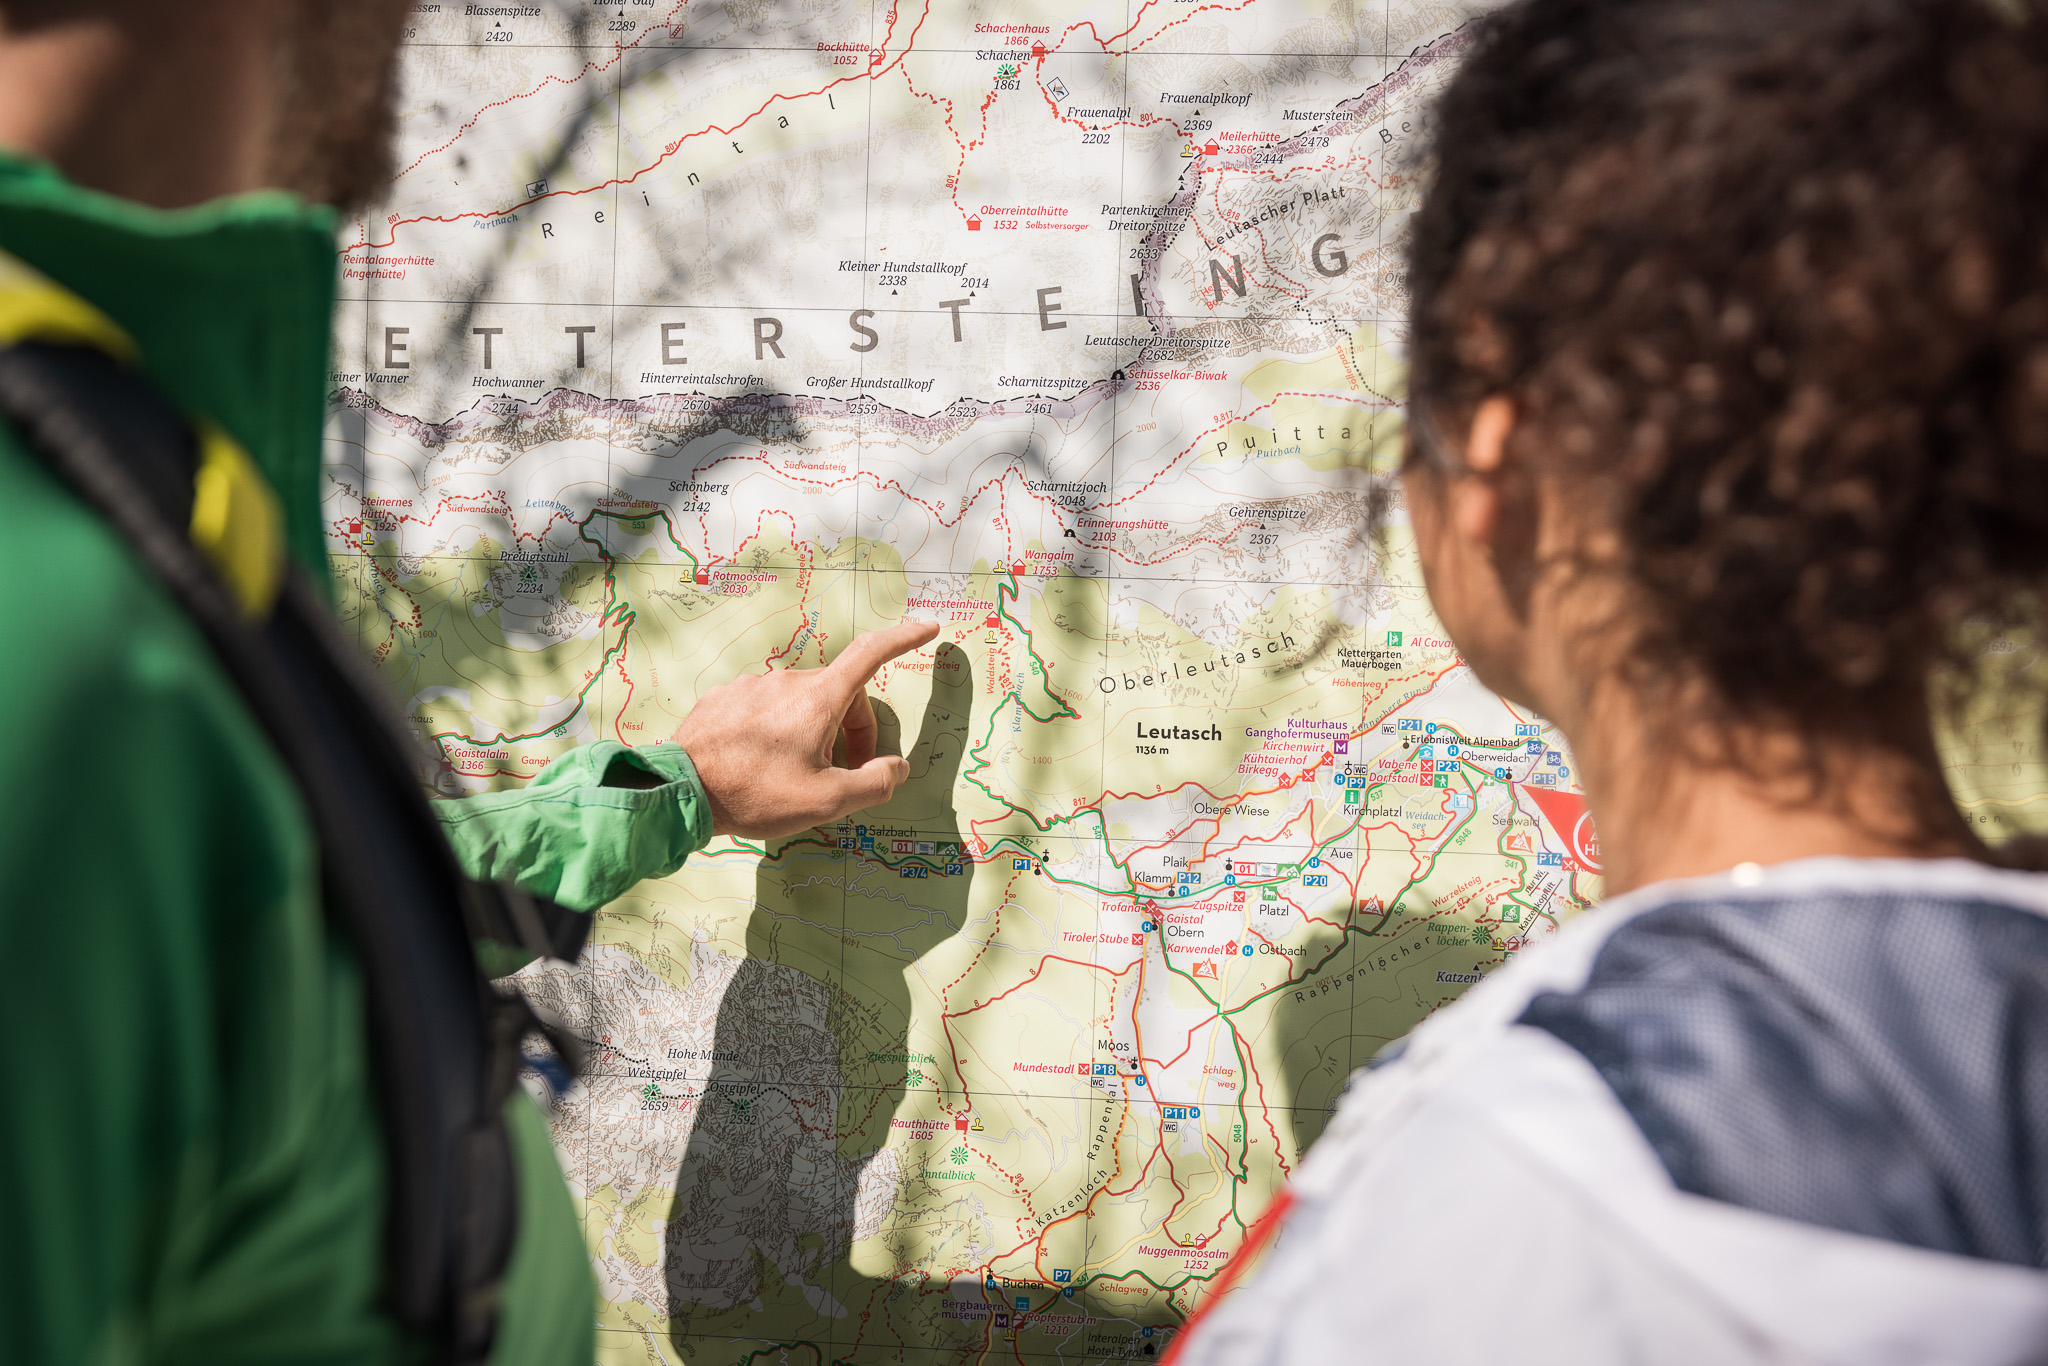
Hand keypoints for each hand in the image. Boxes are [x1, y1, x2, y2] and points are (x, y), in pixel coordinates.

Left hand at [672, 620, 941, 837]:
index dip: (904, 639)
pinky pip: (765, 708)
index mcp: (818, 698)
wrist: (682, 791)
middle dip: (853, 728)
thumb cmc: (757, 794)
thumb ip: (874, 782)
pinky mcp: (725, 699)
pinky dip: (777, 731)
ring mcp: (752, 687)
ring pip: (801, 703)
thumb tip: (896, 766)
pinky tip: (762, 765)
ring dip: (813, 732)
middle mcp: (787, 681)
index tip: (928, 628)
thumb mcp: (827, 800)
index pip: (872, 654)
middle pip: (839, 693)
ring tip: (796, 776)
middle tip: (845, 773)